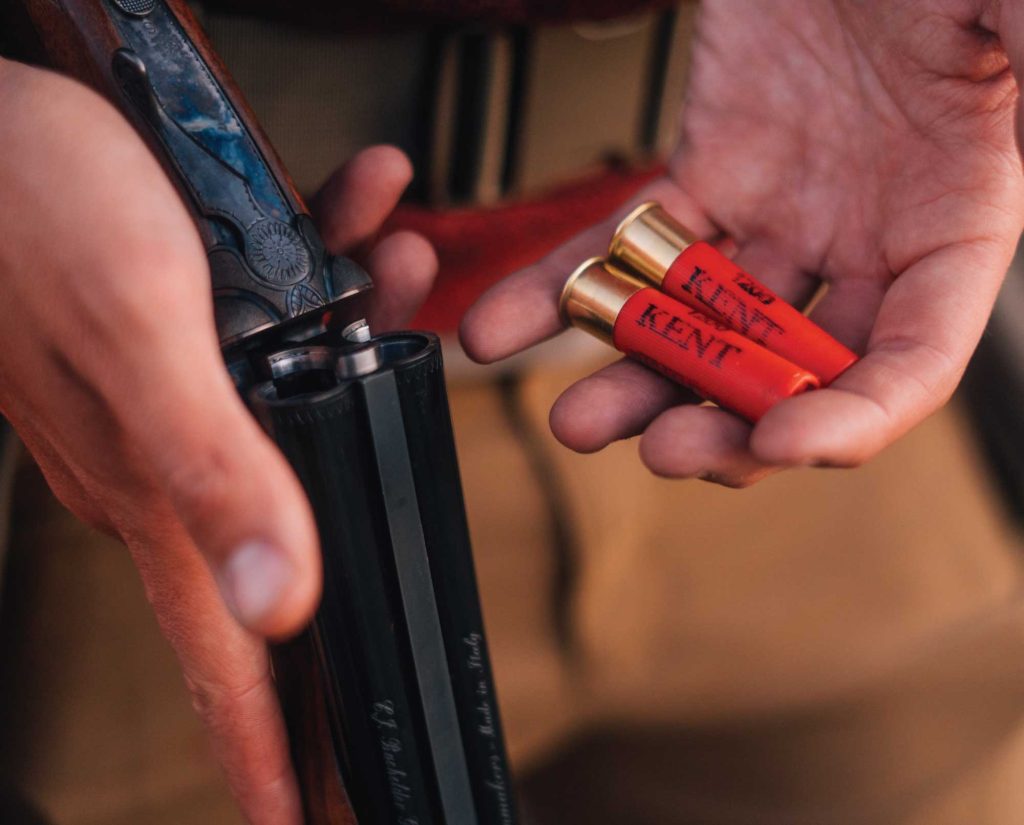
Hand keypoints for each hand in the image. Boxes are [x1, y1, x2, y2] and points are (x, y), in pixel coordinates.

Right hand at [0, 61, 435, 823]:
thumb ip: (212, 468)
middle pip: (292, 553)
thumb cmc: (33, 206)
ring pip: (303, 417)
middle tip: (406, 621)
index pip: (224, 664)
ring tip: (395, 272)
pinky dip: (330, 281)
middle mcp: (170, 469)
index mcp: (157, 495)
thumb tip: (280, 599)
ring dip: (364, 345)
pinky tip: (358, 223)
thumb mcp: (140, 334)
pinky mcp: (186, 352)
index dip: (269, 759)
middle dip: (361, 559)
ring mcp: (178, 411)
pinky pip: (278, 334)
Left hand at [462, 0, 1023, 486]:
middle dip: (724, 423)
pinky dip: (566, 287)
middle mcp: (862, 242)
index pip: (909, 364)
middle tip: (661, 450)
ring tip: (575, 421)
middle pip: (790, 372)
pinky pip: (629, 245)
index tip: (780, 440)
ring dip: (636, 380)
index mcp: (951, 229)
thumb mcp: (1005, 10)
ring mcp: (777, 217)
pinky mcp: (704, 176)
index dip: (851, 420)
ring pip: (702, 327)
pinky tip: (504, 327)